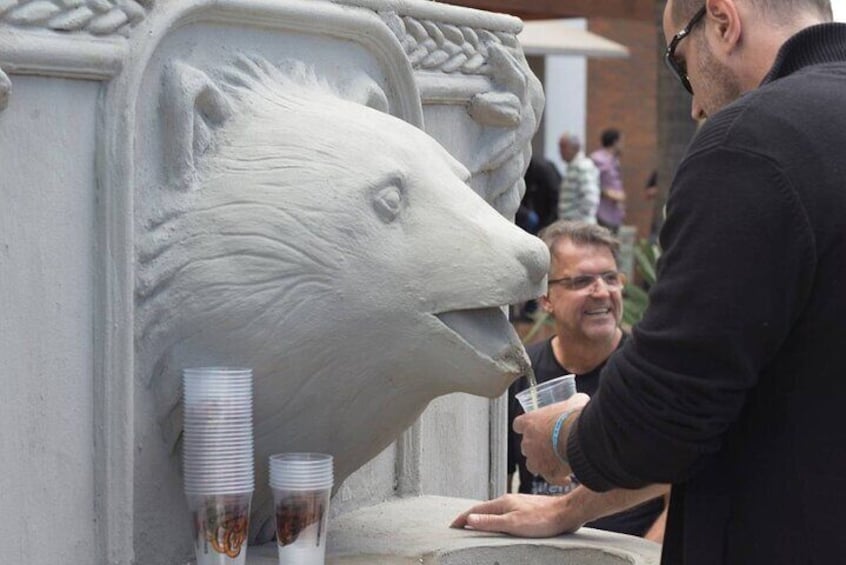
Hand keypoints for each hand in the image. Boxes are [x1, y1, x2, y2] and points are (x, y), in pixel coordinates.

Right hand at [450, 493, 583, 536]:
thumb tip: (469, 519)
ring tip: (476, 525)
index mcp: (502, 503)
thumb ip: (491, 522)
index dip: (463, 518)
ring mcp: (518, 504)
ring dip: (483, 517)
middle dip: (470, 517)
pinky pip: (505, 513)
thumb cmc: (542, 519)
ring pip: (495, 511)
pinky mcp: (527, 509)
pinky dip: (496, 518)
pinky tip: (501, 523)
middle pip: (483, 509)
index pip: (476, 510)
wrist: (566, 512)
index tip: (452, 526)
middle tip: (460, 525)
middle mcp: (508, 501)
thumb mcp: (513, 523)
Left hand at [513, 393, 589, 483]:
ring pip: (532, 464)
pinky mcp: (546, 472)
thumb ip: (572, 401)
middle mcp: (528, 441)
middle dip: (536, 446)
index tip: (533, 427)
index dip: (526, 426)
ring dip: (542, 463)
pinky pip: (549, 478)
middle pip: (526, 446)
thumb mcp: (574, 402)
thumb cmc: (574, 417)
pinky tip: (567, 479)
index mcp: (529, 422)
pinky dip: (557, 478)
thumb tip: (580, 399)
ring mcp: (535, 458)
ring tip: (556, 462)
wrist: (580, 438)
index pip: (518, 424)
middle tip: (552, 444)